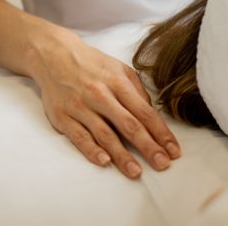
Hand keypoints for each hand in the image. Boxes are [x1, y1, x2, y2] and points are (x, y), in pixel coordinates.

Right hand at [30, 27, 179, 179]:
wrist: (54, 55)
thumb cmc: (92, 64)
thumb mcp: (120, 69)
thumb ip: (137, 91)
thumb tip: (152, 114)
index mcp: (118, 83)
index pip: (145, 113)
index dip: (161, 133)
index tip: (173, 150)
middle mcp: (101, 95)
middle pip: (129, 125)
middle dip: (148, 146)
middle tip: (162, 164)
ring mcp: (81, 107)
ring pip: (105, 135)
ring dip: (122, 155)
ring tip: (136, 172)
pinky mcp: (63, 117)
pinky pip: (80, 137)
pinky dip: (92, 150)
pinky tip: (104, 161)